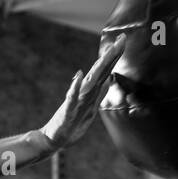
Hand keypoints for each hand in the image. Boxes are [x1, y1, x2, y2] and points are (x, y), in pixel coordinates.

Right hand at [40, 34, 126, 149]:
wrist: (55, 139)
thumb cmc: (72, 124)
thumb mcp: (90, 109)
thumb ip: (99, 93)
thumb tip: (109, 80)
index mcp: (90, 92)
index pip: (104, 71)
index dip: (114, 57)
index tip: (123, 40)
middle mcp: (84, 93)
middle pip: (100, 72)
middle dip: (111, 56)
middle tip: (122, 39)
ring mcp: (75, 101)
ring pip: (90, 82)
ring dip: (99, 67)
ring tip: (108, 52)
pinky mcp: (67, 112)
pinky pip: (71, 99)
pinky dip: (75, 87)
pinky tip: (79, 75)